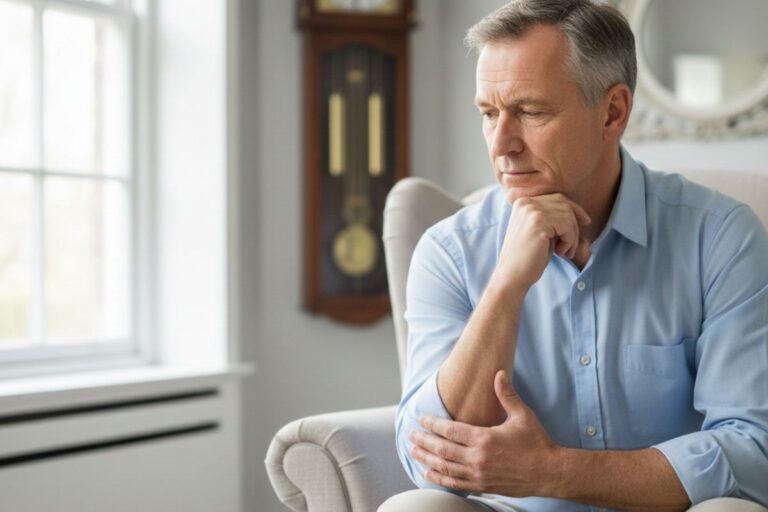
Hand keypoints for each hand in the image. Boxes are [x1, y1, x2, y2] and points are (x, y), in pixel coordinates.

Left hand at [409, 370, 563, 496]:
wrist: (550, 473)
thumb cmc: (537, 443)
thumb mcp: (522, 415)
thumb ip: (506, 395)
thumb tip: (499, 373)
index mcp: (485, 438)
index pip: (450, 430)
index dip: (433, 423)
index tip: (421, 419)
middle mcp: (478, 458)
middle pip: (442, 450)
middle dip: (424, 442)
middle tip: (410, 435)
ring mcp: (479, 474)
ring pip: (445, 468)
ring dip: (426, 460)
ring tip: (413, 452)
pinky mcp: (483, 486)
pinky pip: (456, 484)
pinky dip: (440, 479)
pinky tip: (429, 474)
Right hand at [496, 193, 591, 290]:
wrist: (512, 275)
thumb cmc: (529, 257)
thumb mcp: (540, 231)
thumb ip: (552, 218)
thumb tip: (580, 214)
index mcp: (523, 202)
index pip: (558, 198)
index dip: (575, 210)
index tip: (586, 221)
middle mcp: (526, 202)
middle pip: (565, 205)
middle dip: (574, 226)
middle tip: (570, 247)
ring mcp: (531, 211)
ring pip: (568, 216)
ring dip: (572, 237)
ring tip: (565, 252)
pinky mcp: (538, 222)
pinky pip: (567, 226)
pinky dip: (569, 241)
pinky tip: (560, 252)